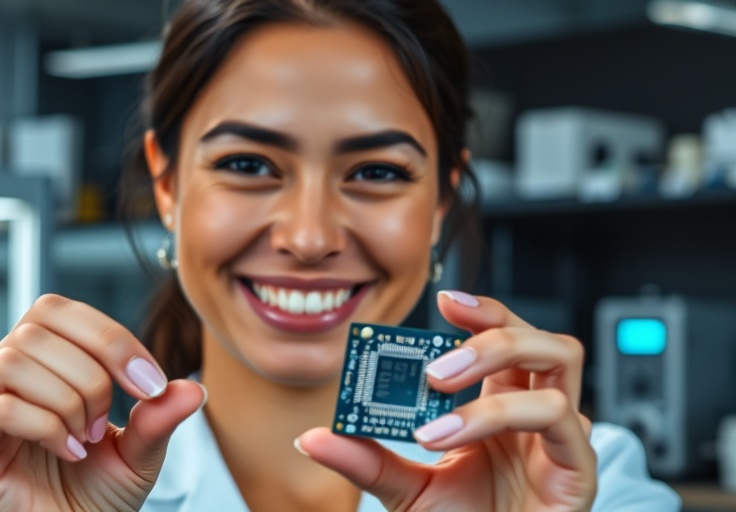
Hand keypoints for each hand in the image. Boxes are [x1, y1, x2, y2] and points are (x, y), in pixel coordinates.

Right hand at [0, 294, 204, 511]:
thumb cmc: (93, 493)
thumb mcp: (139, 453)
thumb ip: (160, 417)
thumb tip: (194, 388)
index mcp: (40, 358)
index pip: (62, 310)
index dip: (112, 339)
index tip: (151, 384)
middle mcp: (2, 371)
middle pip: (36, 326)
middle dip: (91, 373)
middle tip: (108, 422)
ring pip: (12, 360)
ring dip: (67, 400)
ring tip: (85, 439)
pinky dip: (45, 426)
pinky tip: (67, 453)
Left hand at [299, 291, 596, 511]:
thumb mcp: (404, 491)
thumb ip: (366, 461)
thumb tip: (313, 437)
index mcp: (502, 407)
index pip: (503, 337)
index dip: (480, 312)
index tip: (442, 299)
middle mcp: (535, 414)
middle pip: (537, 336)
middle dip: (489, 326)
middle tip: (432, 353)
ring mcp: (560, 436)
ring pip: (559, 358)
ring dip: (497, 356)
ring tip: (438, 383)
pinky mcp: (578, 467)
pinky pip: (558, 416)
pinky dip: (498, 413)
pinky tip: (449, 433)